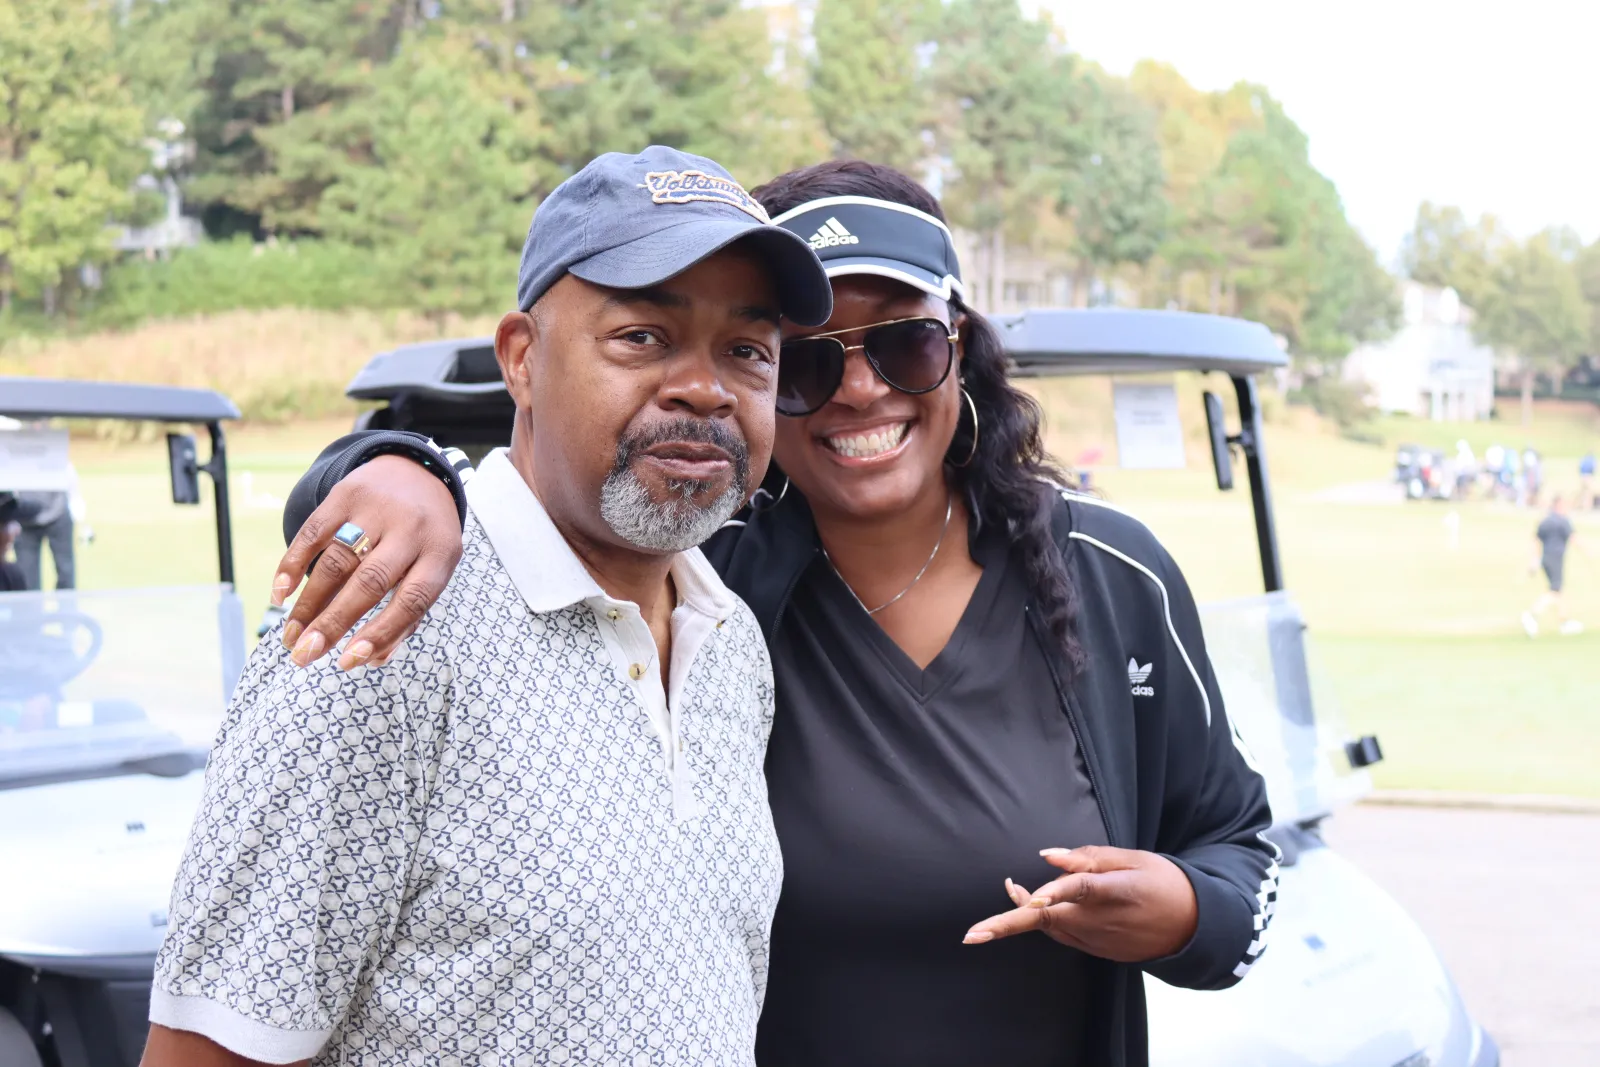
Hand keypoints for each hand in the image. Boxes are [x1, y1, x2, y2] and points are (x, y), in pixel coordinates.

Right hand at [272, 456, 462, 669]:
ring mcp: (378, 509)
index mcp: (440, 554)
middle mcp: (411, 529)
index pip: (413, 600)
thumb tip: (372, 661)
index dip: (381, 633)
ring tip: (290, 636)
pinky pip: (315, 532)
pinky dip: (293, 563)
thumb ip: (408, 614)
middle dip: (333, 623)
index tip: (348, 662)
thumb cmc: (425, 537)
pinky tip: (281, 593)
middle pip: (369, 583)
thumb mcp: (433, 568)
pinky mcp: (347, 494)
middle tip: (304, 656)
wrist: (419, 470)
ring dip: (308, 603)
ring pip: (337, 561)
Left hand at [963, 846, 1197, 962]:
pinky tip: (1035, 905)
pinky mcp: (1098, 950)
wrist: (1192, 926)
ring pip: (1050, 929)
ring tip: (1009, 889)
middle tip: (974, 933)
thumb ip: (1090, 857)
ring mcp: (1098, 940)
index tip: (1027, 899)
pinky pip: (1063, 935)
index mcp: (1115, 892)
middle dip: (1010, 924)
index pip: (1078, 890)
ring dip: (1022, 917)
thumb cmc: (1163, 882)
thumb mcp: (1134, 859)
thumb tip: (1047, 856)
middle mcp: (1102, 921)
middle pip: (1048, 921)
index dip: (1052, 892)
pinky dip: (1044, 921)